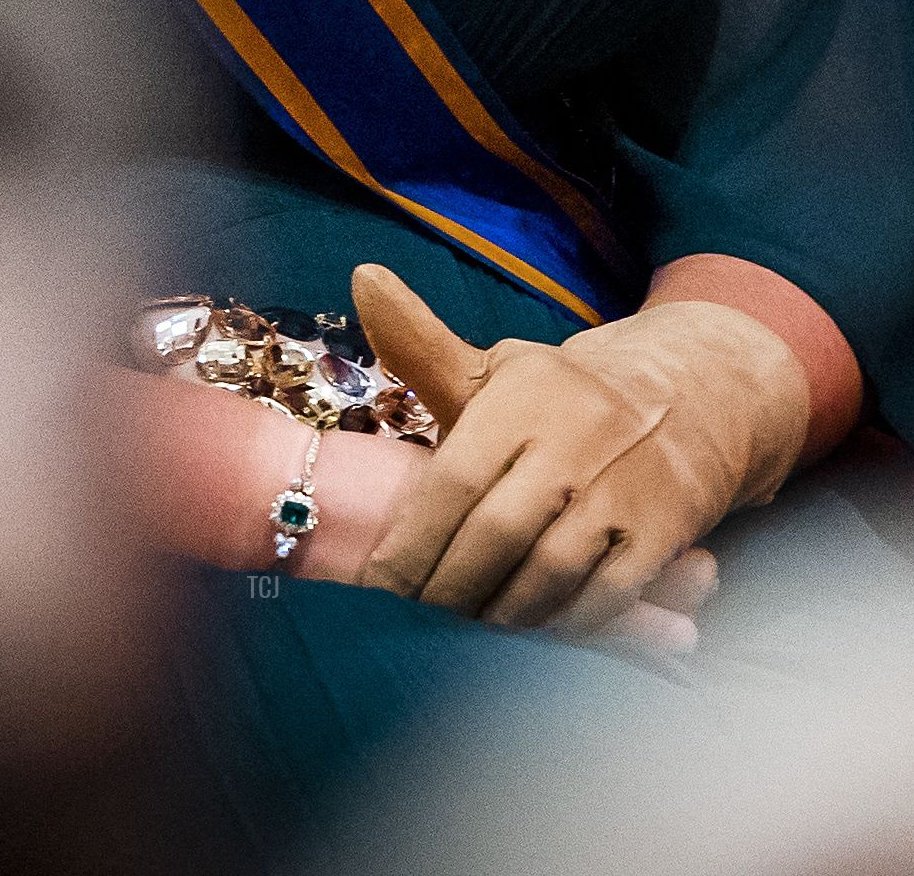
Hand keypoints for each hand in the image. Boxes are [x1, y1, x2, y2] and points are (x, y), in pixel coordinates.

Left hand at [352, 265, 807, 633]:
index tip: (384, 581)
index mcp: (525, 393)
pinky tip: (535, 627)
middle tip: (424, 614)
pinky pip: (608, 594)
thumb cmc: (565, 397)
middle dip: (450, 587)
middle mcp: (577, 434)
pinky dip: (565, 622)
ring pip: (549, 572)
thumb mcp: (499, 369)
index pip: (454, 478)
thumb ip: (424, 346)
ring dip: (502, 613)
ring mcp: (627, 483)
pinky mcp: (668, 526)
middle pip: (496, 534)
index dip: (413, 539)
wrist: (691, 397)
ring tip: (470, 625)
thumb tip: (362, 278)